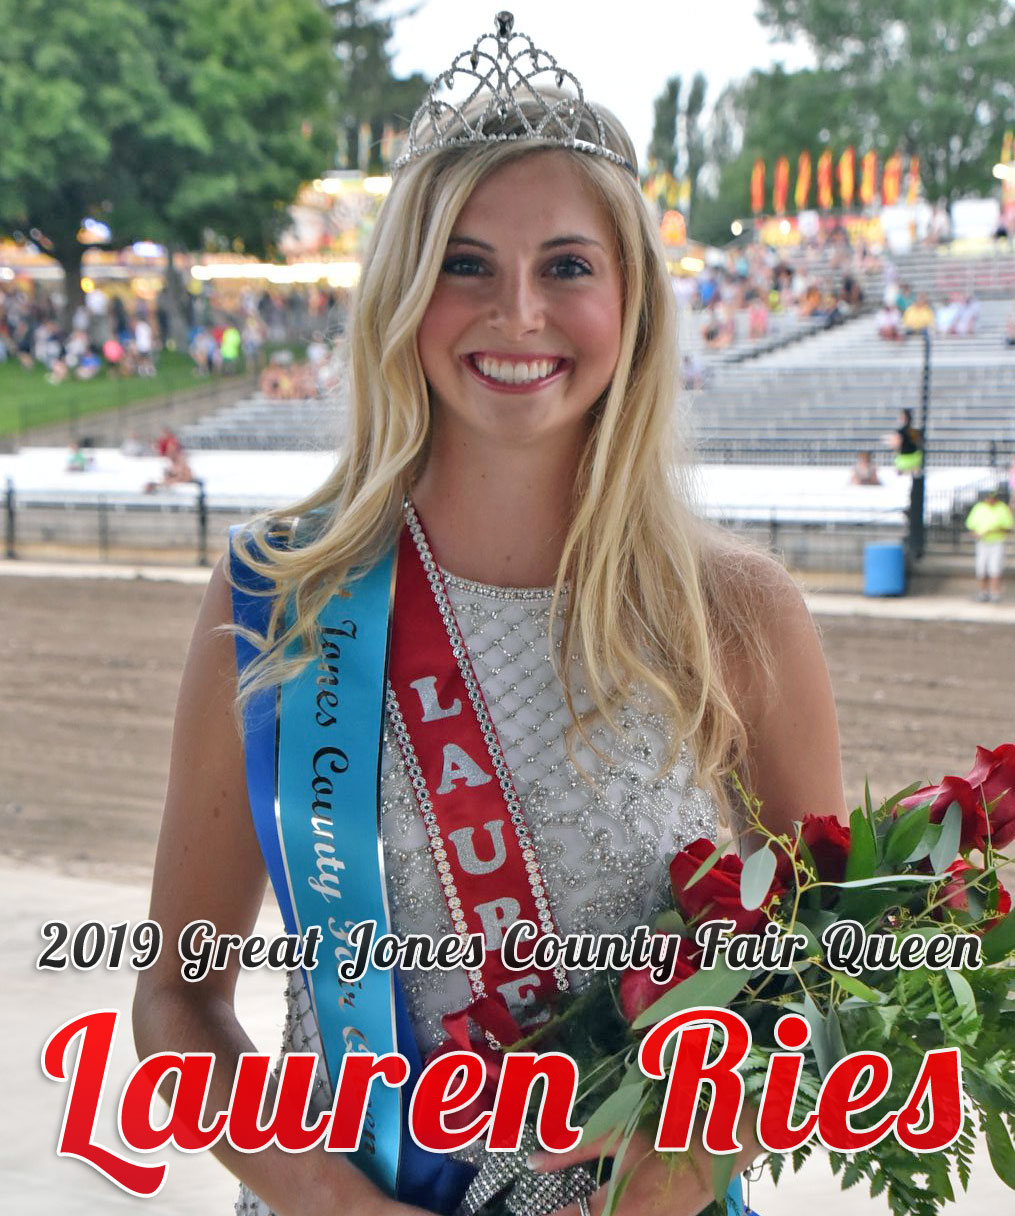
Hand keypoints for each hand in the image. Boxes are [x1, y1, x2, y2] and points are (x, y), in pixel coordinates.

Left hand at [531, 1127, 741, 1215]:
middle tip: (549, 1212)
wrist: (717, 1147)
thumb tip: (532, 1161)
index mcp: (616, 1202)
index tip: (530, 1215)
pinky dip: (614, 1215)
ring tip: (575, 1208)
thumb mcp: (615, 1136)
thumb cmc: (662, 1134)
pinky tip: (610, 1207)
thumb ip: (571, 1151)